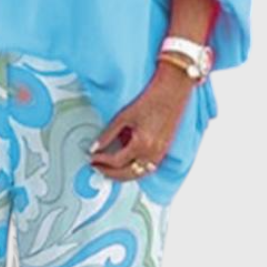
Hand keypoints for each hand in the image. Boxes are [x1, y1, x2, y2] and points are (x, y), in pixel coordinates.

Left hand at [89, 61, 194, 181]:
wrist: (173, 90)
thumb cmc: (152, 98)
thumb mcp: (125, 115)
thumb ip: (108, 133)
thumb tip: (95, 147)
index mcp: (142, 143)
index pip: (117, 161)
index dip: (102, 161)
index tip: (92, 158)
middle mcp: (153, 152)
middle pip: (128, 173)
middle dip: (110, 173)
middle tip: (96, 168)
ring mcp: (160, 153)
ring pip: (139, 175)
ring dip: (122, 176)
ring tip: (109, 171)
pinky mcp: (164, 150)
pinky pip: (148, 169)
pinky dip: (136, 171)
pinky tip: (126, 167)